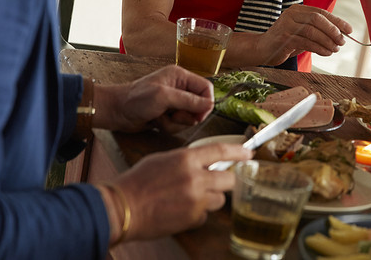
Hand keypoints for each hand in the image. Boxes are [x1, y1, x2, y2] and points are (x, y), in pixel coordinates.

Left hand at [96, 65, 214, 133]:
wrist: (116, 112)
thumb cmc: (135, 100)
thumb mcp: (163, 97)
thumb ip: (188, 100)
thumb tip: (209, 105)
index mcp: (180, 77)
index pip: (206, 88)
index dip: (206, 103)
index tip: (199, 115)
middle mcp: (180, 88)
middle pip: (200, 105)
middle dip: (187, 115)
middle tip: (174, 115)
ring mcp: (174, 102)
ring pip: (189, 118)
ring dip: (176, 123)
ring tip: (161, 117)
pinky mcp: (169, 114)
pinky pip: (180, 125)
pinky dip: (169, 126)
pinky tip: (157, 121)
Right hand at [100, 141, 252, 242]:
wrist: (121, 208)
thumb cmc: (137, 182)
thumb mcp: (163, 160)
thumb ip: (186, 160)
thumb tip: (203, 162)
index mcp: (187, 159)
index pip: (221, 151)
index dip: (239, 152)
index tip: (249, 154)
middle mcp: (195, 178)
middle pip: (229, 179)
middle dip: (227, 181)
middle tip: (220, 182)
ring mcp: (195, 200)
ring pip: (220, 199)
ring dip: (211, 198)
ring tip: (191, 198)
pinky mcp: (192, 218)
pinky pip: (205, 215)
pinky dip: (198, 213)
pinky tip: (181, 210)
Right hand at [255, 4, 352, 65]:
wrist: (262, 49)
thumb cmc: (285, 40)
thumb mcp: (301, 31)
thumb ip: (317, 30)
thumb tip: (340, 34)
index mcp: (297, 10)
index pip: (321, 12)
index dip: (337, 21)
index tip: (349, 30)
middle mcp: (291, 14)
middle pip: (317, 19)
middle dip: (333, 30)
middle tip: (342, 40)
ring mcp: (286, 25)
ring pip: (312, 31)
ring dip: (327, 41)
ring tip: (335, 49)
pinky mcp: (284, 38)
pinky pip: (306, 42)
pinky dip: (319, 48)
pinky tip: (326, 53)